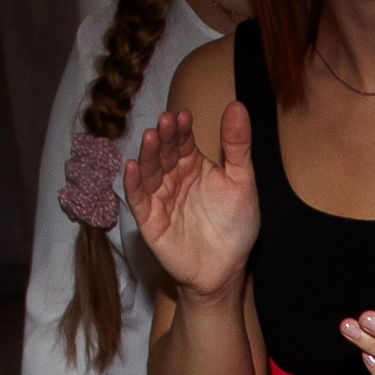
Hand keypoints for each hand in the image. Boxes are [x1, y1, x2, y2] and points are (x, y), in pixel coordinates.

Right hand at [125, 103, 257, 302]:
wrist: (228, 268)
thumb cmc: (235, 225)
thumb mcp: (242, 181)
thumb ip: (237, 146)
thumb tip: (237, 106)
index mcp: (193, 164)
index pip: (182, 140)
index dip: (181, 129)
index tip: (183, 116)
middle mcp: (173, 178)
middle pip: (163, 153)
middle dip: (164, 137)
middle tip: (165, 121)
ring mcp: (159, 198)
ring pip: (149, 172)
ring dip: (147, 154)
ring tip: (150, 137)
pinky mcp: (150, 221)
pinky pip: (137, 200)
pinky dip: (132, 184)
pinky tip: (131, 168)